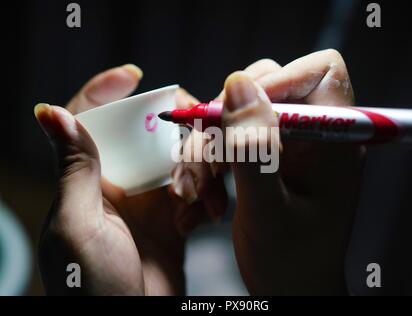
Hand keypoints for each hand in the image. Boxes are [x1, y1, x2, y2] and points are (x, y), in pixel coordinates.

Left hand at [37, 65, 198, 294]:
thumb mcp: (77, 226)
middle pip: (151, 132)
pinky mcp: (178, 215)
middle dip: (179, 139)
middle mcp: (120, 181)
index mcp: (88, 178)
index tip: (133, 76)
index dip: (107, 90)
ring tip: (198, 203)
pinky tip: (202, 219)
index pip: (90, 120)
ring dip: (200, 172)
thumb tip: (50, 111)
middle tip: (192, 165)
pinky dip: (207, 197)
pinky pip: (200, 188)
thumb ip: (75, 169)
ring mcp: (151, 197)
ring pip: (183, 157)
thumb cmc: (90, 287)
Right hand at [174, 50, 365, 294]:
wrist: (288, 290)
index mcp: (333, 140)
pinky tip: (203, 200)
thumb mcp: (268, 210)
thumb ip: (254, 149)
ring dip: (208, 151)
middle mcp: (311, 134)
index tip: (238, 111)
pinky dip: (207, 164)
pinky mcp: (264, 157)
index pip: (321, 70)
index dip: (279, 80)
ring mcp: (286, 144)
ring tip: (200, 195)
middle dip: (225, 123)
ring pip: (236, 114)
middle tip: (208, 165)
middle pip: (265, 87)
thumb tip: (239, 83)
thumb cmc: (290, 261)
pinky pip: (227, 139)